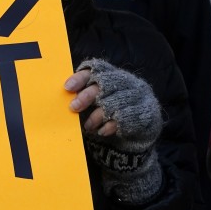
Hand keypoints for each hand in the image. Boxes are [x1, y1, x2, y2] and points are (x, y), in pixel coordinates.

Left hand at [64, 59, 163, 203]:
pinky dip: (110, 126)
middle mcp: (131, 83)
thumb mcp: (98, 105)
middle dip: (87, 96)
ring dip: (97, 115)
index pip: (99, 69)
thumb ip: (85, 96)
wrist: (137, 140)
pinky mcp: (147, 113)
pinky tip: (102, 131)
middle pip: (106, 83)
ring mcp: (141, 97)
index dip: (82, 76)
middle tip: (73, 108)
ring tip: (89, 126)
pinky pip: (125, 118)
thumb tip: (63, 95)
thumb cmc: (111, 119)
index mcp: (116, 76)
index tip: (67, 87)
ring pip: (114, 102)